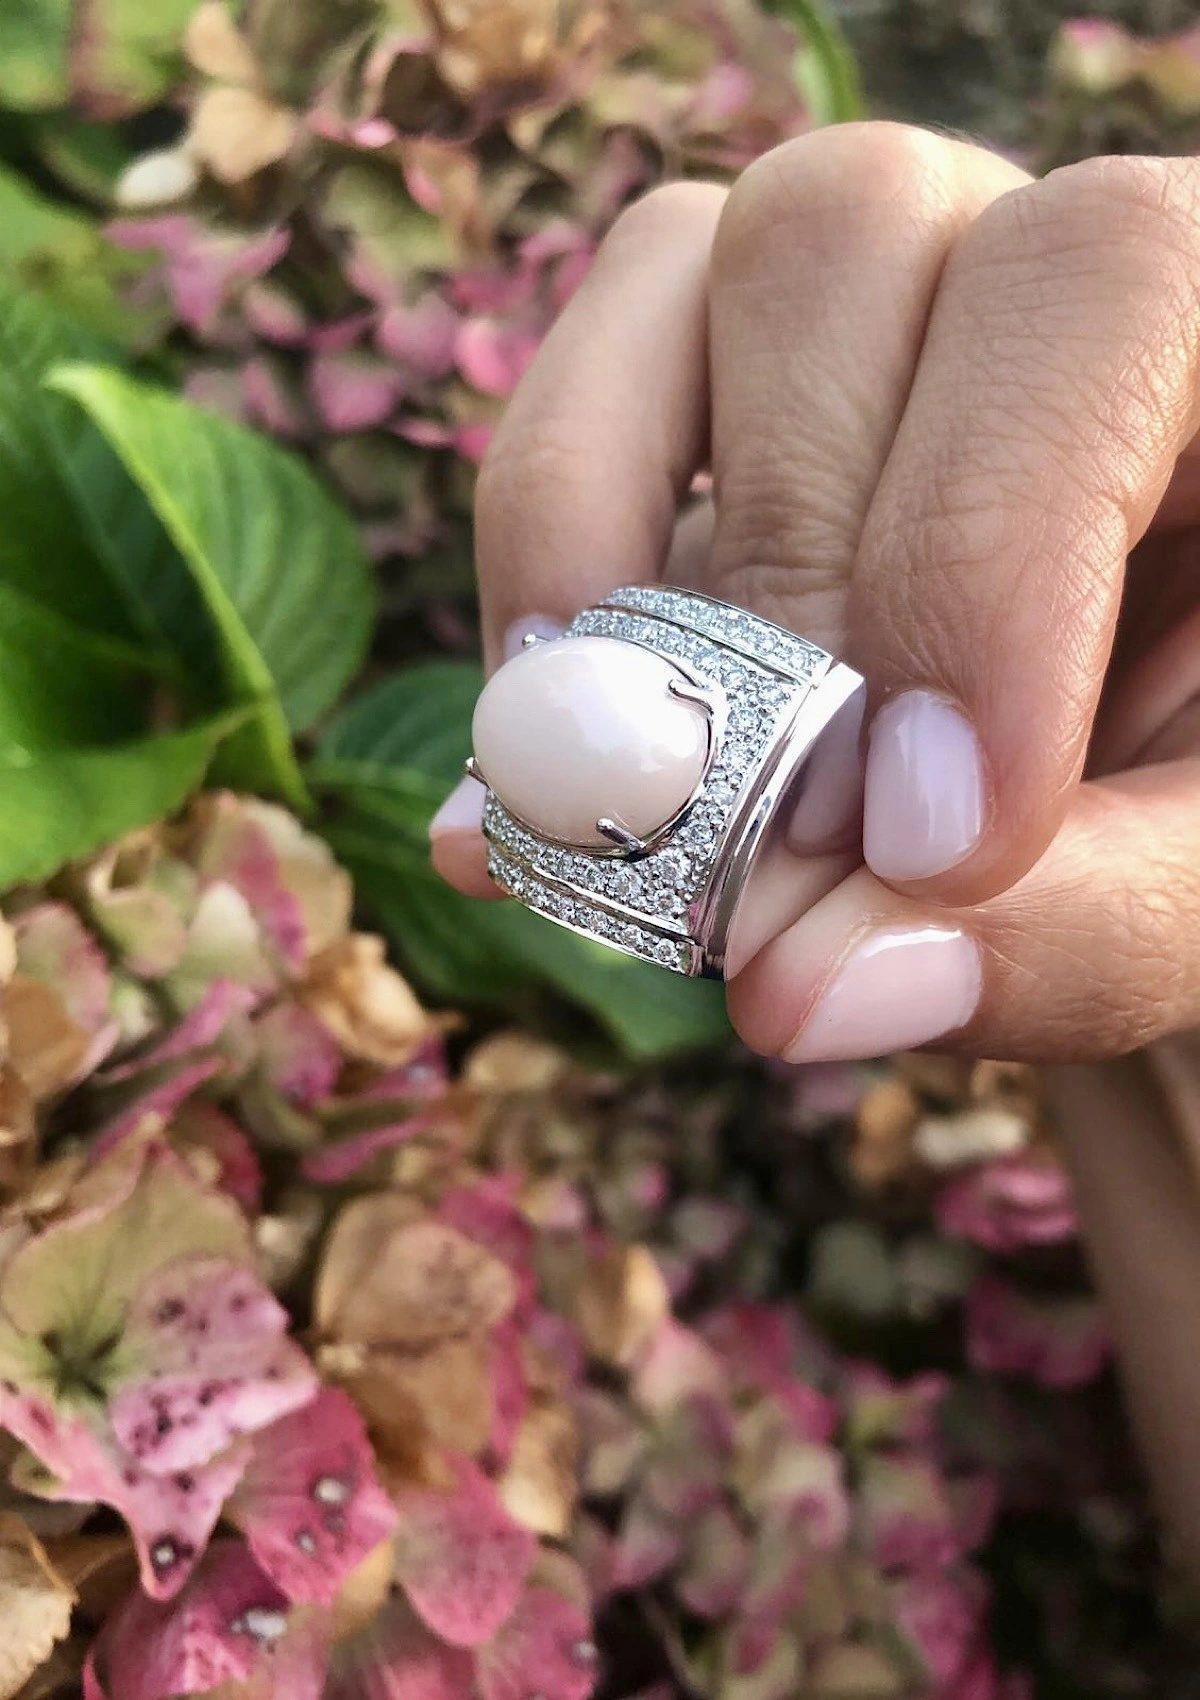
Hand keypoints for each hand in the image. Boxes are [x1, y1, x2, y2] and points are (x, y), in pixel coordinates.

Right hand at [431, 122, 1199, 1069]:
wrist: (1156, 790)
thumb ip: (1079, 930)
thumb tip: (796, 984)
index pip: (1103, 290)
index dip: (982, 549)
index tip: (927, 835)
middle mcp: (1040, 260)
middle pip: (860, 233)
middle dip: (791, 573)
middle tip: (776, 841)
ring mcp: (874, 289)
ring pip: (703, 259)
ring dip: (633, 538)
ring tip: (646, 785)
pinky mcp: (722, 373)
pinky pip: (592, 372)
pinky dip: (547, 547)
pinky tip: (552, 727)